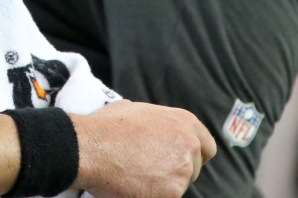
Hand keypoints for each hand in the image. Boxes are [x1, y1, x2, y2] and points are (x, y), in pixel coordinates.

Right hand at [71, 99, 215, 197]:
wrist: (90, 147)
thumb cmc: (105, 126)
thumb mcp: (131, 109)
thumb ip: (152, 120)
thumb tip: (148, 126)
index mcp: (183, 122)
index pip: (207, 146)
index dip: (194, 154)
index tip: (180, 159)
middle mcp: (188, 146)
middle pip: (194, 168)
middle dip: (175, 170)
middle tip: (150, 167)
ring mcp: (182, 172)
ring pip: (178, 185)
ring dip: (162, 184)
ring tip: (135, 174)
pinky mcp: (171, 194)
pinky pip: (165, 196)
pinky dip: (151, 194)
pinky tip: (132, 185)